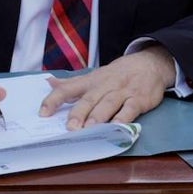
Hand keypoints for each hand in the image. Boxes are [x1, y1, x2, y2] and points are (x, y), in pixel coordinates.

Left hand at [38, 45, 175, 129]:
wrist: (150, 64)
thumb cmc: (117, 74)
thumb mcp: (93, 76)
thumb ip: (72, 83)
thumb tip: (49, 82)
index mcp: (90, 81)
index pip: (68, 89)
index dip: (54, 100)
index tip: (42, 113)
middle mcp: (104, 86)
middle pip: (89, 99)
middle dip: (78, 113)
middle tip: (70, 127)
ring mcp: (122, 92)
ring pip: (108, 103)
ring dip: (98, 116)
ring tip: (89, 129)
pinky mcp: (139, 99)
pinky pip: (131, 109)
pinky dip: (124, 118)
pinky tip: (118, 127)